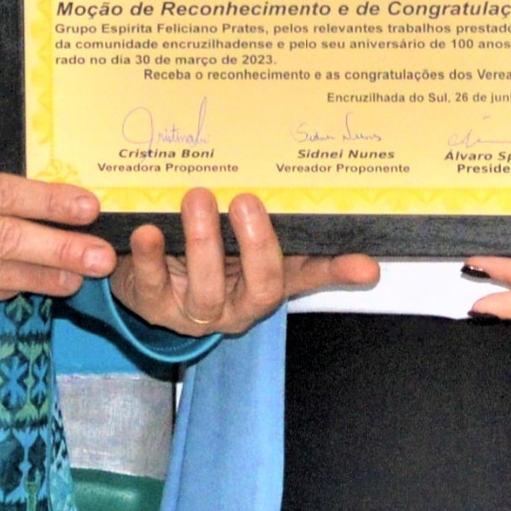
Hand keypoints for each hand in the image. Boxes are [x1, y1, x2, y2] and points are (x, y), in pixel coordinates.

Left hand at [112, 189, 377, 337]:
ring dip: (201, 244)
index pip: (310, 277)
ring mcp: (192, 311)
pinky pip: (151, 283)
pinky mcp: (150, 305)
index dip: (336, 273)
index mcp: (262, 287)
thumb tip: (346, 230)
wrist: (144, 282)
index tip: (367, 265)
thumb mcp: (242, 246)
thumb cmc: (203, 256)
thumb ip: (284, 234)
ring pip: (204, 290)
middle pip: (259, 287)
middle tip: (246, 198)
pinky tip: (144, 231)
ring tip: (198, 199)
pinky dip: (146, 257)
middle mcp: (234, 306)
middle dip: (256, 245)